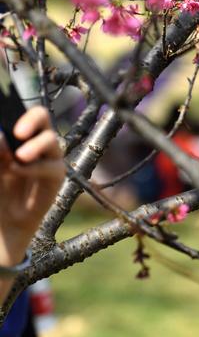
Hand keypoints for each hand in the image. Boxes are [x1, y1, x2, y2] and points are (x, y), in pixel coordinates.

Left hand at [0, 107, 64, 267]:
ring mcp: (47, 158)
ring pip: (51, 139)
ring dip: (36, 145)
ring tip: (19, 157)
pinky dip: (35, 168)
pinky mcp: (55, 176)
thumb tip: (0, 135)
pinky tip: (18, 170)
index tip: (10, 125)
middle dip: (32, 120)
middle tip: (18, 132)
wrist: (1, 222)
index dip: (19, 113)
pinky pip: (52, 167)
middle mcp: (34, 143)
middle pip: (43, 118)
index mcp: (17, 137)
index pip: (24, 115)